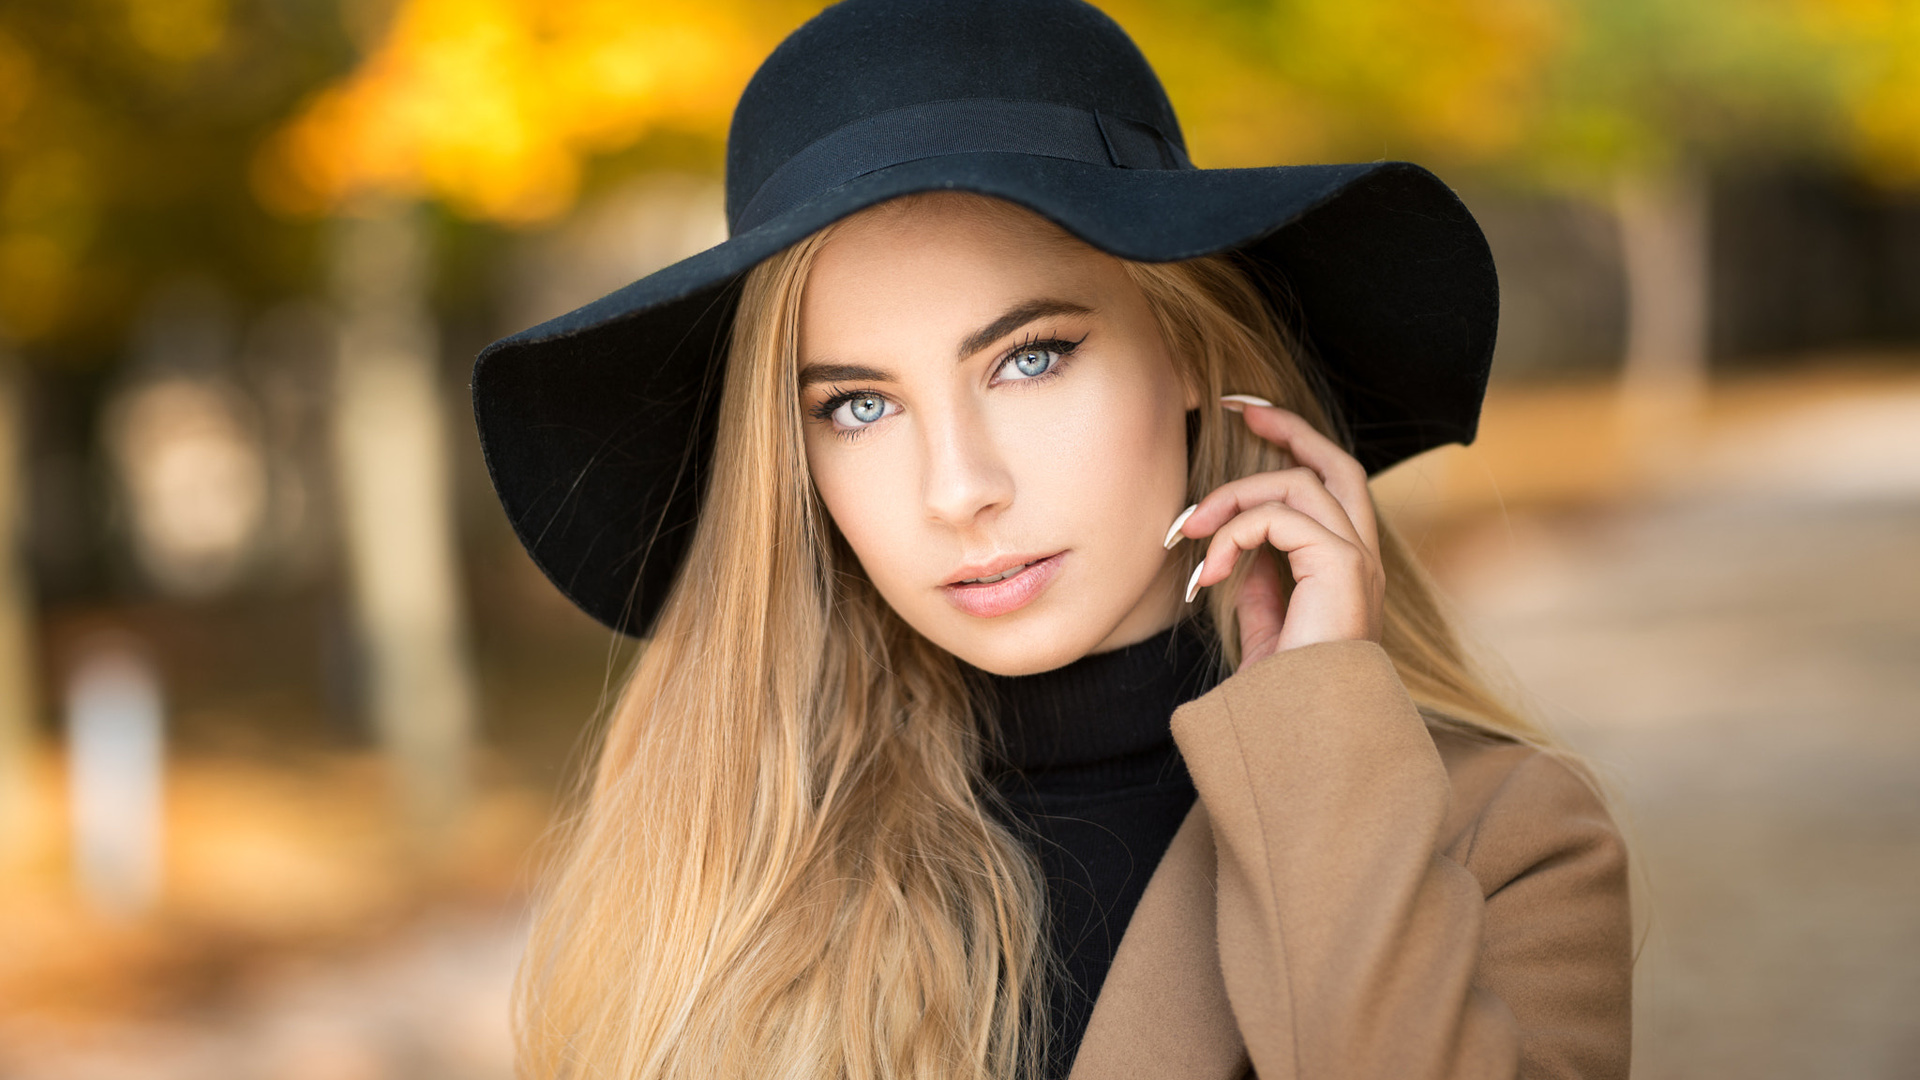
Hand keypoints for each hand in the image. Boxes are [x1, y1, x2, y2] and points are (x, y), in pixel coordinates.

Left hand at [1164, 397, 1384, 669]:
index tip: (1248, 419)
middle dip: (1288, 426)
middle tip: (1236, 409)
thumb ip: (1262, 586)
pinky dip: (1235, 534)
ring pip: (1297, 486)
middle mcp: (1362, 558)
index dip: (1294, 445)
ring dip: (1232, 500)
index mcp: (1347, 568)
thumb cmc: (1285, 695)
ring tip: (1190, 536)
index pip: (1330, 486)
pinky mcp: (1342, 568)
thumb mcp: (1267, 629)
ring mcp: (1358, 562)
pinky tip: (1209, 574)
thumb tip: (1238, 554)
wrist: (1301, 739)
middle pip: (1336, 463)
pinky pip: (1282, 518)